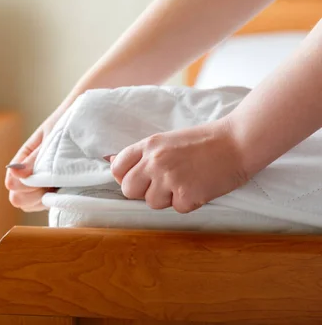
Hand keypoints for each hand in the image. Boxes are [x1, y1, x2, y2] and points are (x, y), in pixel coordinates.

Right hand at [5, 110, 63, 211]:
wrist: (91, 120)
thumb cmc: (70, 123)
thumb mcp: (52, 137)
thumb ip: (35, 158)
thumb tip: (15, 174)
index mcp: (24, 158)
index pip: (12, 184)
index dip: (26, 186)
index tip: (45, 177)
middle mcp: (30, 173)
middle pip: (18, 198)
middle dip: (33, 195)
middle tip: (54, 182)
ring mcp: (43, 184)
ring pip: (31, 205)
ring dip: (44, 199)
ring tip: (63, 184)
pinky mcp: (57, 191)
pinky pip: (48, 205)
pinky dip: (55, 202)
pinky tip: (68, 189)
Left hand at [108, 118, 248, 212]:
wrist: (239, 142)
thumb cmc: (205, 141)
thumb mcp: (168, 140)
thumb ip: (142, 153)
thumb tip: (110, 160)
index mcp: (149, 145)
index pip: (117, 167)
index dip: (125, 177)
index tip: (139, 178)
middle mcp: (155, 161)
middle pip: (128, 189)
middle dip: (142, 192)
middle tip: (162, 186)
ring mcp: (170, 178)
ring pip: (152, 203)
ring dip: (167, 199)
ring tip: (186, 182)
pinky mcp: (187, 195)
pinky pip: (177, 209)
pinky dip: (189, 203)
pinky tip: (200, 187)